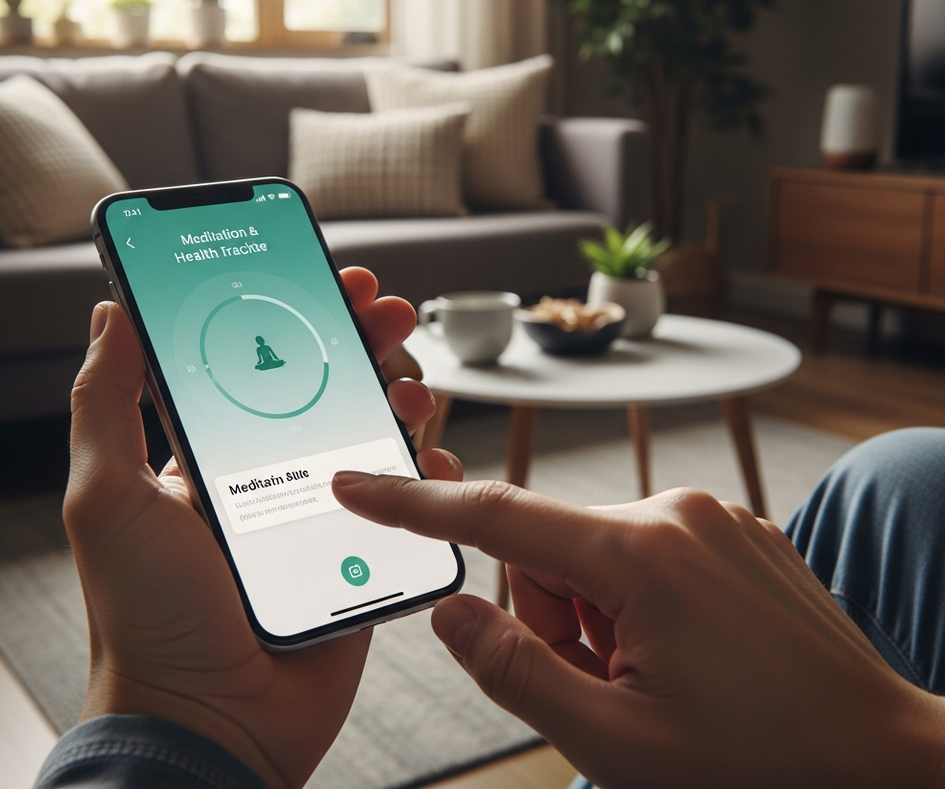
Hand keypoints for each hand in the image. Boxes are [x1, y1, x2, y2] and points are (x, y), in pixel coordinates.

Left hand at [65, 267, 461, 788]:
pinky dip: (427, 470)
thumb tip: (111, 316)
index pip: (262, 361)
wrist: (210, 721)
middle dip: (364, 336)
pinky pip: (406, 497)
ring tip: (411, 385)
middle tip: (389, 309)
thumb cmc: (149, 616)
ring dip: (401, 392)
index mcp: (214, 452)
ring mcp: (322, 510)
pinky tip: (432, 456)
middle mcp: (271, 472)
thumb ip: (106, 404)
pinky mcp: (361, 549)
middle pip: (330, 384)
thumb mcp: (106, 498)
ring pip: (375, 430)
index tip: (329, 279)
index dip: (298, 314)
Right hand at [332, 474, 944, 787]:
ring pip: (597, 554)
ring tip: (658, 676)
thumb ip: (516, 673)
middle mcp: (672, 511)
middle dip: (557, 620)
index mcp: (638, 555)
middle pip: (551, 552)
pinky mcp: (731, 528)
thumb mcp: (618, 746)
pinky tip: (690, 653)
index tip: (356, 484)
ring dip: (601, 617)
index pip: (496, 517)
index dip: (414, 504)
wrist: (889, 758)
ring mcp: (709, 515)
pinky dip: (641, 602)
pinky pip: (647, 551)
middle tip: (611, 686)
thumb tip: (450, 615)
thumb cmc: (760, 764)